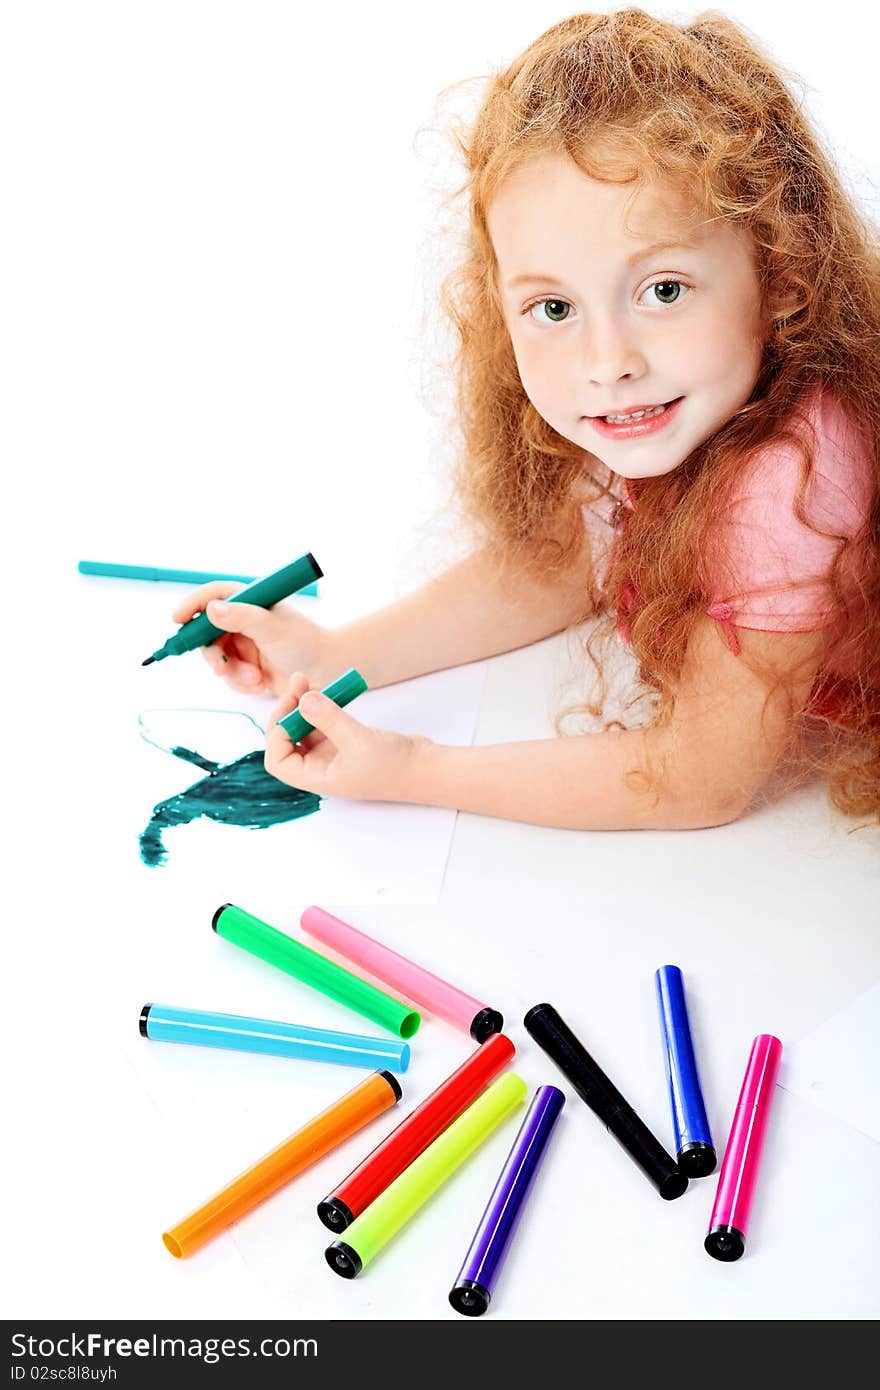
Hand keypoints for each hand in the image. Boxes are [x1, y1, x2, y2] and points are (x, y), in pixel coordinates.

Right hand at [170, 582, 328, 695]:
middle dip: (213, 654)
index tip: (177, 619)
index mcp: (250, 601)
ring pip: (217, 659)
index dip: (192, 605)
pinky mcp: (248, 665)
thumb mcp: (273, 628)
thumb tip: (211, 609)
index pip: (212, 595)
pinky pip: (229, 676)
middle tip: (221, 669)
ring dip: (232, 673)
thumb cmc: (306, 643)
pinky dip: (241, 683)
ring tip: (256, 680)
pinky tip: (260, 686)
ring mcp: (244, 643)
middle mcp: (243, 620)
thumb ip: (242, 618)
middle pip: (207, 633)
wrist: (327, 672)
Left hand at [264, 674, 429, 802]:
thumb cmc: (395, 766)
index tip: (290, 707)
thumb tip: (302, 699)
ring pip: (305, 728)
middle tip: (298, 684)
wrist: (427, 769)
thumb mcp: (359, 741)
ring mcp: (333, 754)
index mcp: (317, 778)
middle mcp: (320, 767)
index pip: (278, 761)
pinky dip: (322, 706)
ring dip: (303, 705)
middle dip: (288, 711)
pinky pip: (324, 722)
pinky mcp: (346, 741)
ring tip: (309, 680)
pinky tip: (326, 690)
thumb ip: (329, 719)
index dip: (277, 733)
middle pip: (287, 741)